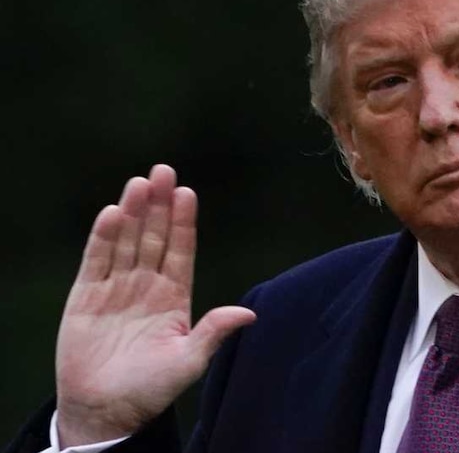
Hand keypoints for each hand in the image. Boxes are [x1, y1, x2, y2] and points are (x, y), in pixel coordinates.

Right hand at [55, 165, 256, 447]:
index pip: (180, 250)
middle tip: (164, 171)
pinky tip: (113, 213)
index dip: (183, 222)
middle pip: (153, 236)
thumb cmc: (151, 389)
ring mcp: (116, 288)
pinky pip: (96, 261)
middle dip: (159, 205)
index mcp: (174, 296)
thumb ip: (213, 333)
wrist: (105, 410)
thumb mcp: (188, 361)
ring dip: (133, 213)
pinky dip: (103, 238)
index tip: (187, 193)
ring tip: (140, 184)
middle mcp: (146, 285)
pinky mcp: (86, 297)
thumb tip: (249, 314)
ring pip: (126, 241)